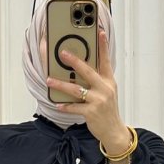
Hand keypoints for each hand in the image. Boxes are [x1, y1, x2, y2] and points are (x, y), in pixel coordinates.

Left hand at [46, 26, 133, 152]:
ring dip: (61, 84)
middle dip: (74, 61)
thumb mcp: (107, 92)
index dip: (103, 45)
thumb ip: (96, 79)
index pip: (105, 60)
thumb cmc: (107, 110)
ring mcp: (98, 101)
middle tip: (62, 53)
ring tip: (50, 80)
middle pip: (88, 71)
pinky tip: (57, 103)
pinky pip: (75, 107)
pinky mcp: (92, 113)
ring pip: (77, 89)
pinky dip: (65, 105)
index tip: (100, 31)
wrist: (114, 132)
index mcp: (108, 81)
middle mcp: (105, 89)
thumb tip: (78, 68)